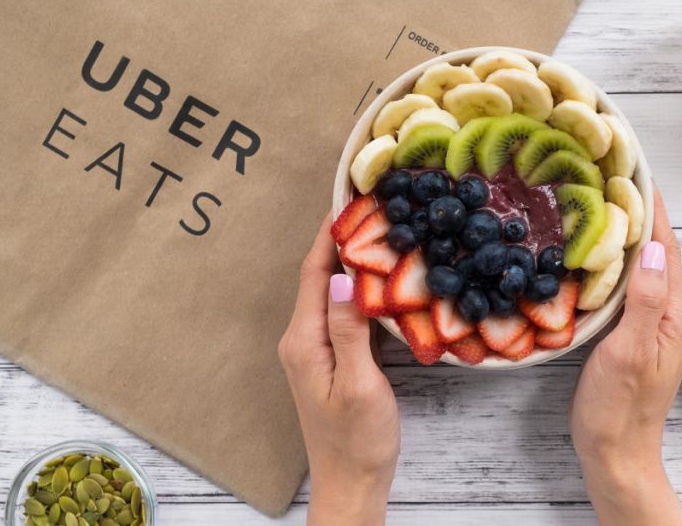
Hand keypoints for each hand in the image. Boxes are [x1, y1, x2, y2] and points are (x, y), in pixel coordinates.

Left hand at [278, 216, 398, 525]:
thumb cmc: (358, 441)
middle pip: (318, 277)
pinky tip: (379, 279)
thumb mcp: (359, 384)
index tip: (347, 198)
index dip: (328, 234)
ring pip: (330, 293)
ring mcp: (314, 350)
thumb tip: (344, 278)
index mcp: (304, 341)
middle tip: (370, 206)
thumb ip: (349, 331)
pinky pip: (341, 312)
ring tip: (377, 230)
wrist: (352, 483)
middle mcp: (302, 340)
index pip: (313, 274)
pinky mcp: (330, 359)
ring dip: (349, 261)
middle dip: (340, 239)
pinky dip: (358, 289)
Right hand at [569, 188, 681, 525]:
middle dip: (641, 214)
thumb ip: (644, 299)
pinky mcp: (636, 334)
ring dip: (630, 236)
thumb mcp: (630, 351)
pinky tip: (598, 254)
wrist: (615, 452)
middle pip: (659, 252)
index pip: (668, 248)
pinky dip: (618, 262)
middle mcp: (671, 314)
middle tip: (614, 179)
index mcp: (675, 314)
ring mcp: (654, 325)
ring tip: (605, 204)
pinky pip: (632, 286)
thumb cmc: (618, 408)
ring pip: (645, 267)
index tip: (637, 173)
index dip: (653, 209)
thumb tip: (652, 247)